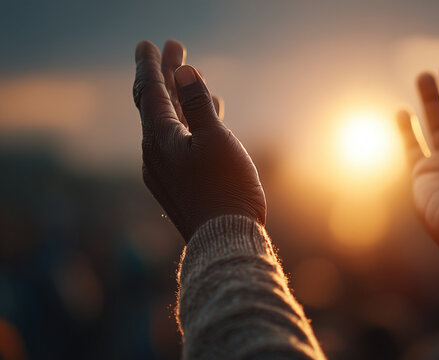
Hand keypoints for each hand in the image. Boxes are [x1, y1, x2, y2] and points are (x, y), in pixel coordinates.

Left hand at [133, 40, 265, 240]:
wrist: (224, 241)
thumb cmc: (226, 189)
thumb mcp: (215, 140)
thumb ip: (197, 104)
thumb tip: (183, 72)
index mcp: (161, 139)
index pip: (151, 91)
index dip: (152, 65)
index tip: (149, 44)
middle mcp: (155, 153)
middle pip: (159, 104)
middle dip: (167, 75)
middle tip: (174, 48)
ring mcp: (165, 170)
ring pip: (171, 123)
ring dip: (181, 99)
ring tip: (193, 79)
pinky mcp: (179, 183)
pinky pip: (180, 142)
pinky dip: (190, 123)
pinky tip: (208, 117)